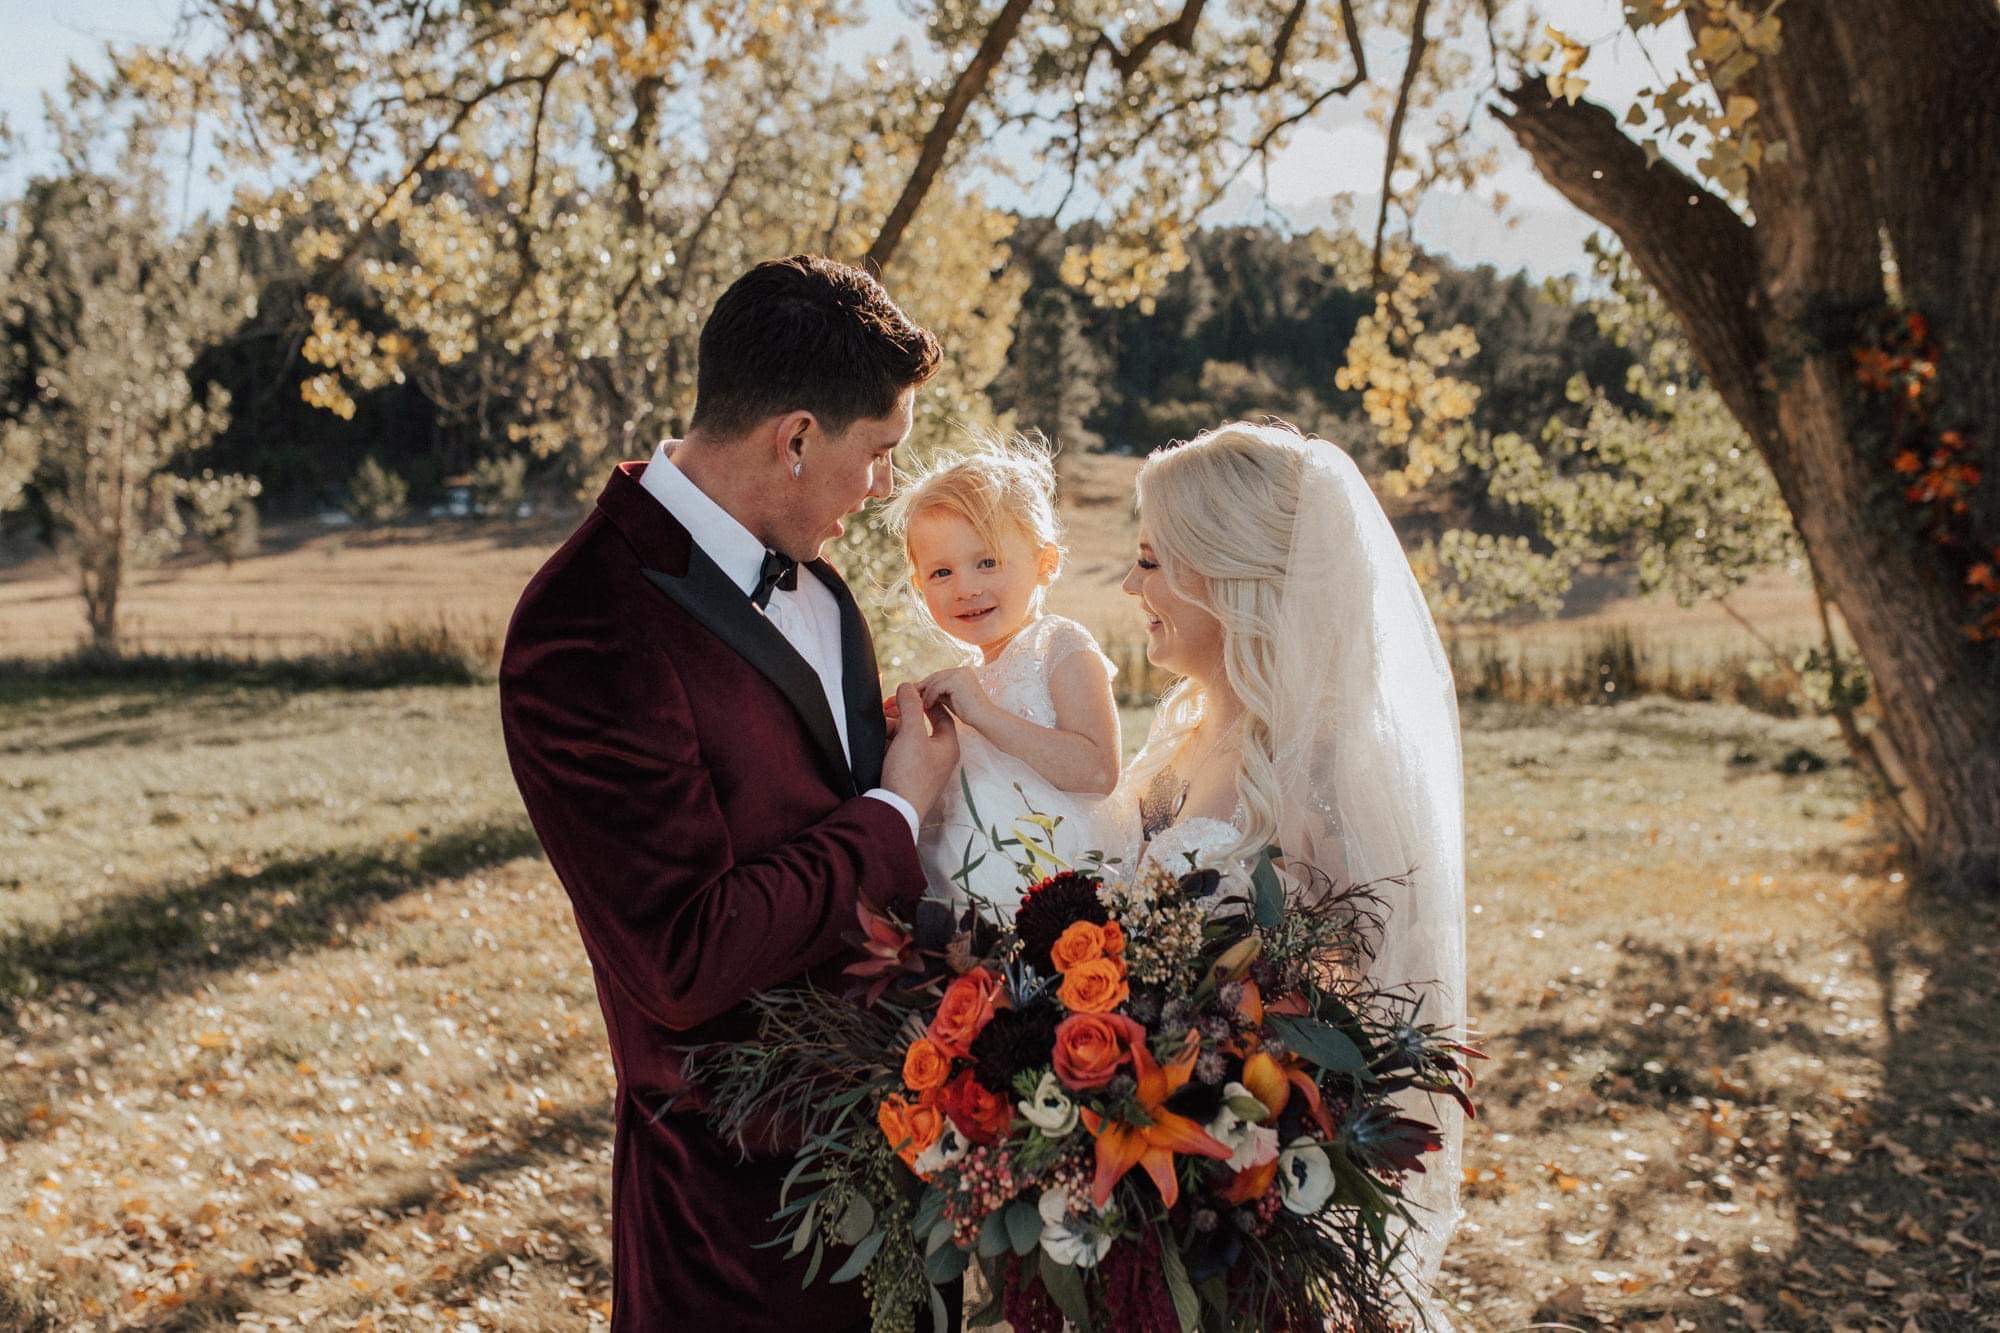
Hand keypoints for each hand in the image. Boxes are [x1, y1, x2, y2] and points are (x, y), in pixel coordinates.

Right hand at [881, 683, 959, 816]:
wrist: (896, 810)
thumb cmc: (910, 774)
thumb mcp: (910, 733)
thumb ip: (910, 706)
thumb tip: (907, 686)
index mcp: (948, 745)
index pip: (941, 714)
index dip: (925, 701)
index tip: (908, 694)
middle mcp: (940, 757)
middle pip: (920, 727)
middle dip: (901, 718)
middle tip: (886, 711)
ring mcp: (925, 769)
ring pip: (908, 741)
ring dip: (892, 732)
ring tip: (879, 731)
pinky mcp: (910, 778)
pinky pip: (900, 755)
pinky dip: (889, 748)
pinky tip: (879, 747)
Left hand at [918, 667, 992, 727]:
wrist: (985, 718)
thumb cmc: (970, 712)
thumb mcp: (952, 698)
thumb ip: (939, 692)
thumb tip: (920, 691)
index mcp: (963, 671)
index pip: (940, 676)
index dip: (927, 685)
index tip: (917, 695)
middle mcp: (962, 669)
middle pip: (935, 676)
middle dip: (923, 687)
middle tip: (912, 697)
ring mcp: (959, 674)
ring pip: (934, 681)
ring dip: (925, 694)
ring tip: (921, 705)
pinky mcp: (956, 681)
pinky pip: (936, 687)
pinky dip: (930, 696)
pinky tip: (927, 706)